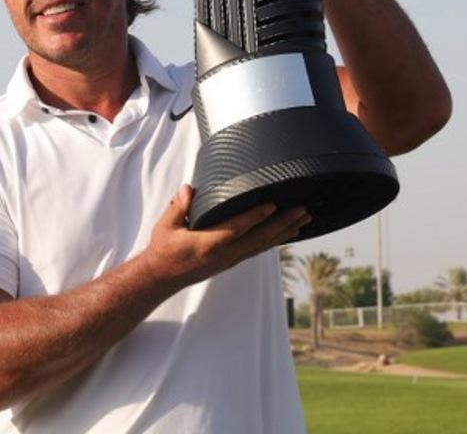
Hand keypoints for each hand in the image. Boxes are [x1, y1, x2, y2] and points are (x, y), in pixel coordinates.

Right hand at [140, 184, 309, 291]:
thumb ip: (178, 206)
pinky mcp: (232, 261)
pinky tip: (287, 232)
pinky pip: (258, 249)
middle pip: (259, 238)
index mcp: (208, 244)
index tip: (272, 205)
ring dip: (285, 232)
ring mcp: (230, 259)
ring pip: (263, 245)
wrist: (162, 277)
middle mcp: (224, 254)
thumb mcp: (166, 226)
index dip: (255, 217)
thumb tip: (189, 190)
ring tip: (304, 219)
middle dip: (283, 223)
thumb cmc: (163, 249)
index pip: (236, 229)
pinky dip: (275, 240)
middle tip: (303, 209)